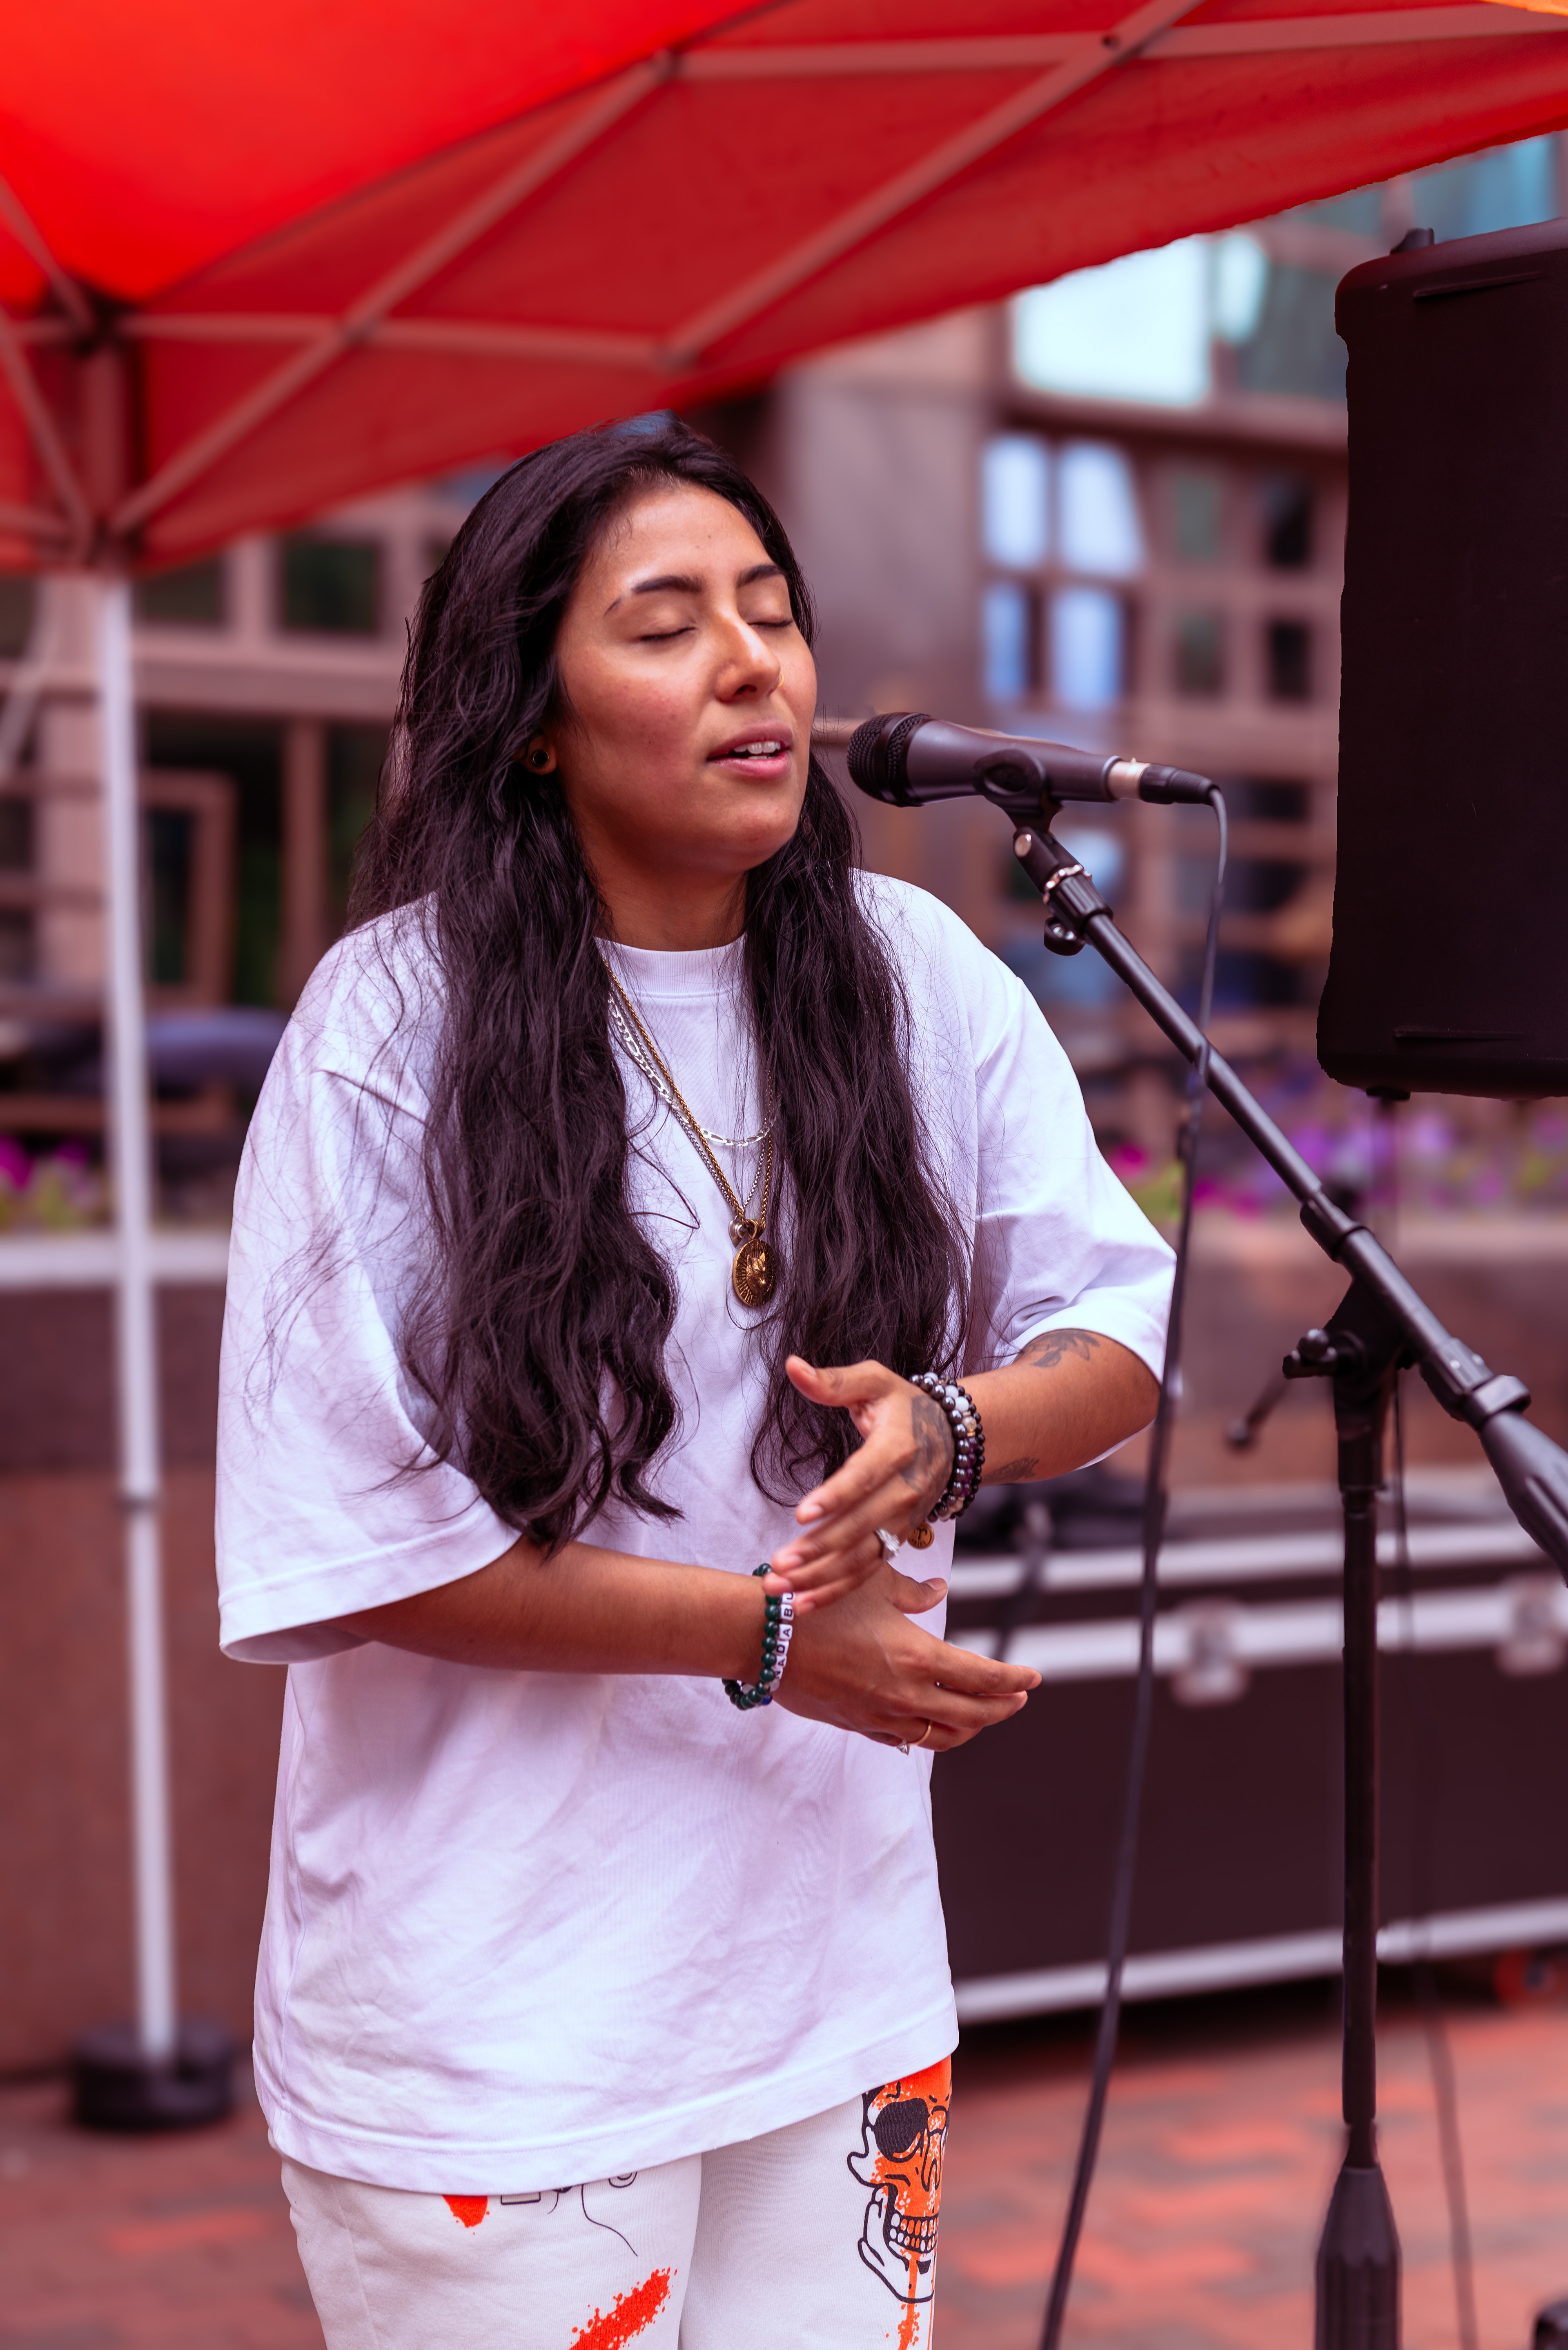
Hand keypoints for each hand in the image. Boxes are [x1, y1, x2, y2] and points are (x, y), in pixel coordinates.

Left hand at [764, 1356, 954, 1609]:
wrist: (953, 1438)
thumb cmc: (902, 1406)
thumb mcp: (873, 1382)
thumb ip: (833, 1381)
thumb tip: (792, 1365)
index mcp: (897, 1448)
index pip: (864, 1476)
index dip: (835, 1497)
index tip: (802, 1514)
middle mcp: (905, 1490)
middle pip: (860, 1526)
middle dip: (819, 1549)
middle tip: (778, 1565)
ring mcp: (903, 1521)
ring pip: (862, 1557)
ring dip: (821, 1578)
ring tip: (779, 1588)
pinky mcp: (897, 1539)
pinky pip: (867, 1572)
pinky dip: (837, 1591)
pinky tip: (803, 1605)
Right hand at [775, 1564, 1038, 1751]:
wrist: (764, 1637)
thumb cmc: (820, 1602)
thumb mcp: (873, 1582)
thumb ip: (913, 1592)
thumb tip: (939, 1591)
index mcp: (918, 1656)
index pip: (984, 1677)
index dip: (1014, 1679)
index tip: (1033, 1678)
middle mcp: (906, 1694)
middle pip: (973, 1714)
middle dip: (1003, 1707)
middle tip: (1018, 1697)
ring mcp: (882, 1716)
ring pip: (943, 1736)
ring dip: (971, 1728)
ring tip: (984, 1714)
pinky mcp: (859, 1726)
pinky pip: (905, 1741)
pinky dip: (928, 1735)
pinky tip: (934, 1725)